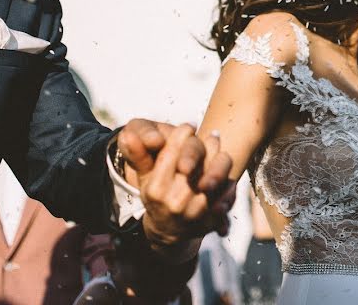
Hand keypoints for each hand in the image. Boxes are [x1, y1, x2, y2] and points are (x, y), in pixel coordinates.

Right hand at [117, 120, 235, 253]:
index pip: (171, 153)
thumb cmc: (157, 195)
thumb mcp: (144, 177)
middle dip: (205, 145)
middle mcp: (175, 202)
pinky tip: (227, 174)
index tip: (189, 126)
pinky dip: (229, 185)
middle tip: (212, 134)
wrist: (167, 232)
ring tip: (221, 149)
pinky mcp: (211, 222)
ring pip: (215, 178)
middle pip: (196, 164)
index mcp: (156, 189)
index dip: (182, 135)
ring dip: (220, 161)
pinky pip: (227, 196)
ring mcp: (195, 214)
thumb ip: (138, 154)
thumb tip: (128, 135)